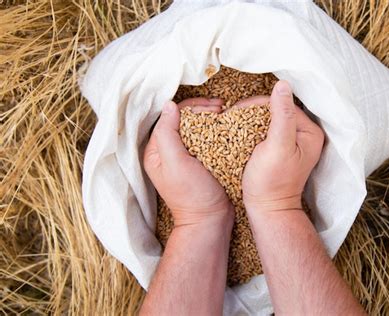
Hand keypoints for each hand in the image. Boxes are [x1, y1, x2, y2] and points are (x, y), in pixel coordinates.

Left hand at [143, 98, 233, 226]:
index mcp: (156, 150)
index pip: (171, 117)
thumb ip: (168, 133)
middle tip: (221, 108)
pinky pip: (205, 139)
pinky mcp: (200, 161)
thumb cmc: (192, 195)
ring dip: (210, 118)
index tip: (213, 108)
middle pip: (184, 119)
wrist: (210, 221)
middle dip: (202, 109)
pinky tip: (226, 127)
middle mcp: (168, 151)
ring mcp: (184, 157)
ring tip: (225, 114)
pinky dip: (215, 130)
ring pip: (196, 127)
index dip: (192, 107)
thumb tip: (169, 105)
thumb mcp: (176, 163)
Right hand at [242, 80, 323, 214]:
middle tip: (229, 118)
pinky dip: (250, 129)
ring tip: (230, 124)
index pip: (281, 104)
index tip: (233, 112)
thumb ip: (281, 115)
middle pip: (274, 110)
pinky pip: (264, 131)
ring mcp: (292, 142)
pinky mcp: (280, 149)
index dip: (256, 105)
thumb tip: (282, 84)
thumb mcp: (278, 146)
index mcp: (309, 131)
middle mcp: (304, 133)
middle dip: (251, 112)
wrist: (267, 209)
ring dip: (248, 120)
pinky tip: (237, 133)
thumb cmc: (272, 181)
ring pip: (267, 120)